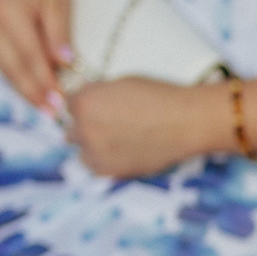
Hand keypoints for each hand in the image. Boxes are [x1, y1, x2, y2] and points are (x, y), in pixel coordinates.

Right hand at [0, 0, 73, 112]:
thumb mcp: (59, 3)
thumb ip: (59, 33)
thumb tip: (65, 64)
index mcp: (7, 11)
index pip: (28, 56)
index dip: (44, 82)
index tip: (60, 102)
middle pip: (12, 66)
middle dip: (32, 93)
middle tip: (53, 114)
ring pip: (4, 67)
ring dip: (23, 90)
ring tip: (45, 110)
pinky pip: (1, 60)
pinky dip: (16, 77)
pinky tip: (33, 92)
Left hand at [65, 78, 224, 178]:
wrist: (187, 122)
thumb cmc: (160, 98)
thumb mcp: (120, 84)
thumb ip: (98, 95)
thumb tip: (91, 105)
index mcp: (82, 101)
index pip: (68, 104)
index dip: (85, 105)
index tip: (99, 108)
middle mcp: (83, 128)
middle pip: (71, 129)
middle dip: (87, 126)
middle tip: (109, 125)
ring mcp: (96, 152)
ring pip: (82, 151)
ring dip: (93, 146)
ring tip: (116, 141)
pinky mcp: (111, 171)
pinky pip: (95, 167)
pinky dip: (104, 161)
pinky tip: (122, 152)